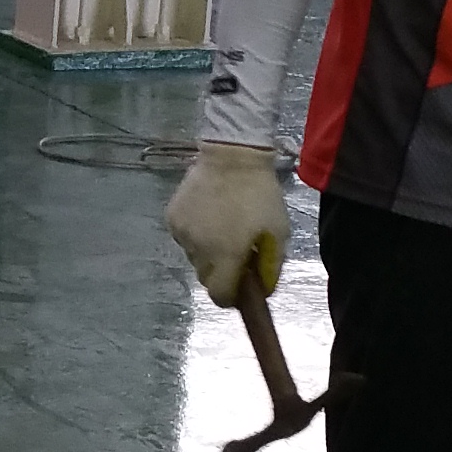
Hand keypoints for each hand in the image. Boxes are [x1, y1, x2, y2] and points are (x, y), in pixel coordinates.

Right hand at [166, 141, 289, 303]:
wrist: (232, 155)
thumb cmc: (260, 194)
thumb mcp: (279, 231)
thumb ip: (271, 267)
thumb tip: (262, 291)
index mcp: (226, 255)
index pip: (220, 297)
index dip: (232, 297)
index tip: (240, 286)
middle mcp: (199, 250)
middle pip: (206, 279)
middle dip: (221, 272)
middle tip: (236, 251)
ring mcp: (182, 233)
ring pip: (194, 258)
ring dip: (208, 252)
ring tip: (222, 227)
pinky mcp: (171, 218)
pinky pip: (184, 238)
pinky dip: (196, 234)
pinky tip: (208, 215)